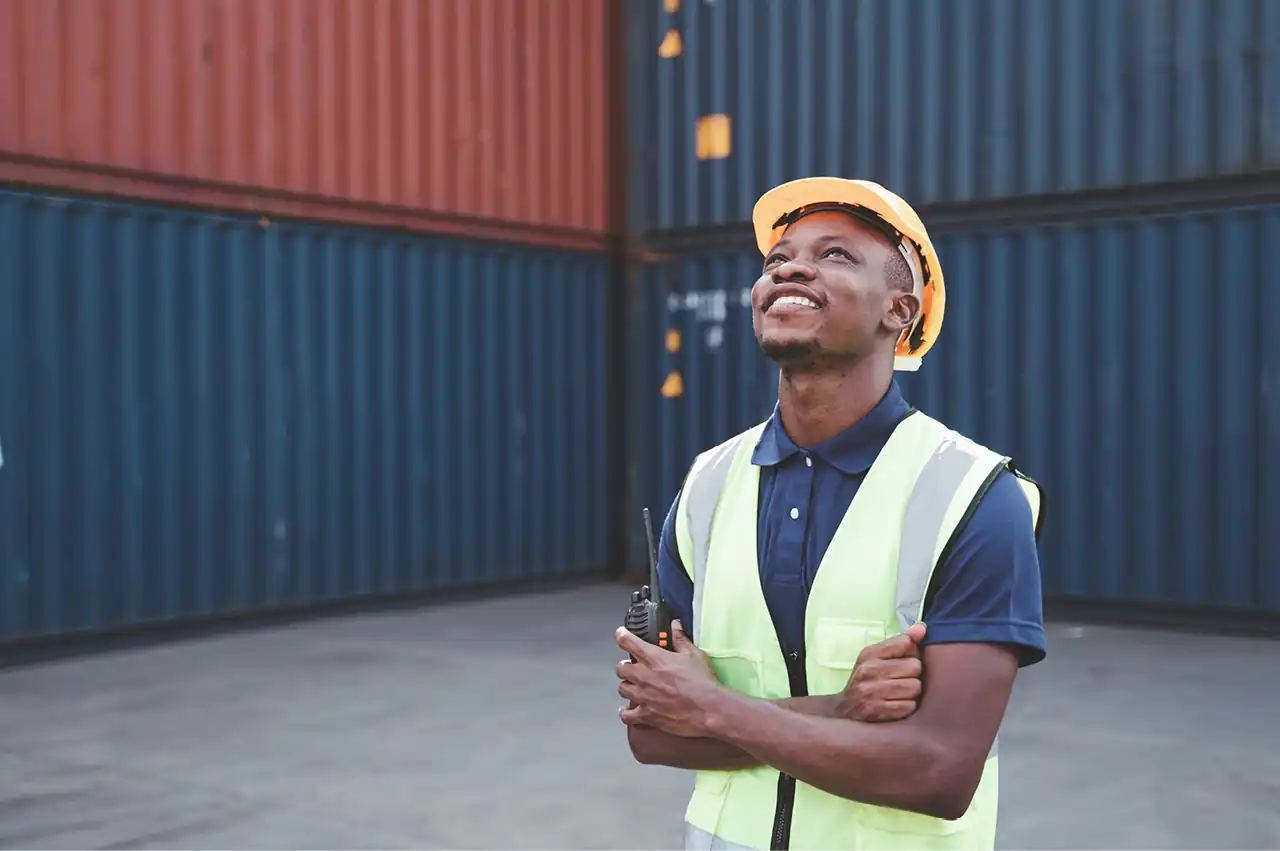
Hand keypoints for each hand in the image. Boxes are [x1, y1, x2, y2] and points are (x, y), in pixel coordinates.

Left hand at [615, 619, 723, 737]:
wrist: (708, 709)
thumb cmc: (702, 683)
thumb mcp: (694, 655)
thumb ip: (680, 639)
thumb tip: (675, 626)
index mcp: (655, 658)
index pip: (629, 642)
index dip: (622, 636)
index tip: (621, 635)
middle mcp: (645, 676)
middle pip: (621, 668)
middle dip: (624, 666)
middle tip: (632, 667)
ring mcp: (644, 696)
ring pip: (622, 689)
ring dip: (627, 686)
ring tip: (633, 686)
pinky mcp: (647, 715)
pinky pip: (627, 715)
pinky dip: (626, 713)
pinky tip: (628, 711)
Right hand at [835, 622, 926, 722]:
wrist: (844, 711)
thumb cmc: (867, 681)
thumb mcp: (877, 658)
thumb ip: (901, 642)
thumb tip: (922, 628)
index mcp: (870, 654)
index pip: (906, 643)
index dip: (911, 653)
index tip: (904, 660)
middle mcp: (868, 671)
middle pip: (915, 666)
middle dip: (913, 675)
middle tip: (902, 680)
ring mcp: (871, 692)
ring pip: (915, 687)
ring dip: (912, 693)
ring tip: (899, 693)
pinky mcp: (877, 712)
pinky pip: (909, 707)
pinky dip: (906, 707)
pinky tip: (896, 705)